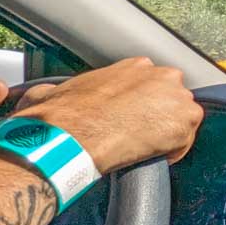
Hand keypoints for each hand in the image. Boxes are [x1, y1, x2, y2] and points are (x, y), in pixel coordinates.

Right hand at [10, 57, 203, 173]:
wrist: (72, 136)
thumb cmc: (63, 116)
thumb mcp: (57, 90)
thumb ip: (58, 89)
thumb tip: (41, 94)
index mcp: (138, 66)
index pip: (154, 86)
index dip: (145, 105)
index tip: (133, 119)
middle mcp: (164, 76)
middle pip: (172, 100)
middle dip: (160, 117)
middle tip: (141, 135)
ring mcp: (178, 98)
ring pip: (181, 119)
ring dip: (167, 134)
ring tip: (146, 149)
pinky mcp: (185, 121)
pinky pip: (185, 141)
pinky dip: (172, 152)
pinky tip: (153, 157)